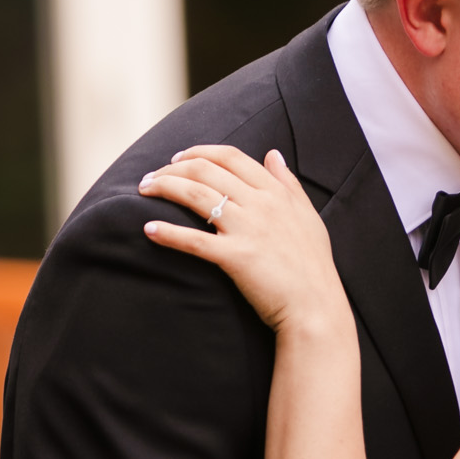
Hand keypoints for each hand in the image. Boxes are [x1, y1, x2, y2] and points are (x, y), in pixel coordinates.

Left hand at [140, 145, 344, 334]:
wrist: (316, 306)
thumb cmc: (313, 264)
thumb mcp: (308, 216)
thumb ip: (289, 183)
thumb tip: (273, 154)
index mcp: (276, 193)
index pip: (231, 157)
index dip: (199, 152)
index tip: (178, 158)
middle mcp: (260, 204)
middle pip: (206, 170)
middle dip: (172, 168)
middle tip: (152, 177)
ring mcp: (247, 229)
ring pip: (195, 195)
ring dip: (164, 187)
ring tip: (144, 191)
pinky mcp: (235, 257)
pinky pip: (193, 240)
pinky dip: (168, 233)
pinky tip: (149, 229)